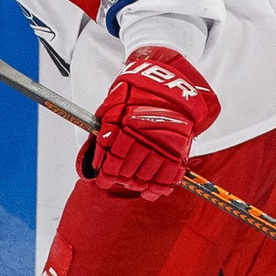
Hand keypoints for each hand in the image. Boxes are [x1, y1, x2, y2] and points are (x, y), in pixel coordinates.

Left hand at [81, 47, 218, 199]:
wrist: (173, 84)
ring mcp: (163, 145)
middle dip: (120, 179)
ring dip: (137, 184)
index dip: (107, 173)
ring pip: (146, 177)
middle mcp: (145, 137)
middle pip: (128, 171)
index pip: (114, 159)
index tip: (103, 179)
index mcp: (128, 125)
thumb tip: (98, 152)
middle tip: (117, 180)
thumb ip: (106, 126)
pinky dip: (159, 188)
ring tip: (133, 183)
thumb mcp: (116, 102)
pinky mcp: (178, 150)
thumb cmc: (140, 92)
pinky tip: (151, 191)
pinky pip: (168, 178)